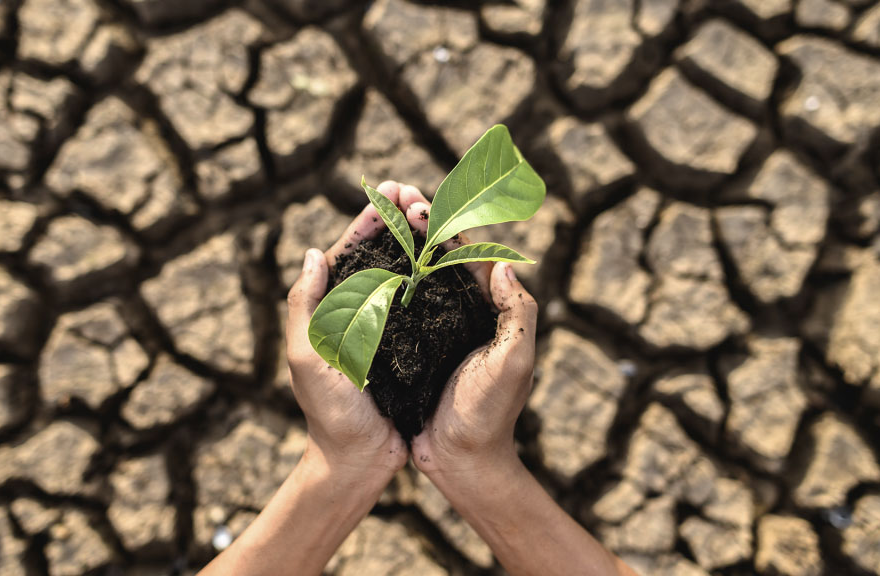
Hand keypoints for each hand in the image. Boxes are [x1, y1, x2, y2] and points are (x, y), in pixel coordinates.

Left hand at [285, 182, 408, 478]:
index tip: (389, 190)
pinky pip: (424, 303)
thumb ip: (304, 306)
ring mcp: (386, 327)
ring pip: (404, 273)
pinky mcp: (411, 345)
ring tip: (437, 213)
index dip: (369, 219)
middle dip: (397, 220)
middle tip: (417, 192)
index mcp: (330, 310)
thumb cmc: (329, 413)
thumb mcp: (308, 358)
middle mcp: (358, 312)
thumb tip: (313, 253)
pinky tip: (453, 259)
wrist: (359, 460)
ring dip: (418, 241)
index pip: (348, 253)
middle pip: (379, 255)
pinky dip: (436, 277)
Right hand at [392, 183, 537, 478]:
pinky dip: (382, 281)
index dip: (443, 226)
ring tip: (375, 215)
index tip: (416, 203)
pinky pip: (396, 306)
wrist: (461, 461)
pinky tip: (361, 265)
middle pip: (439, 257)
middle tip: (392, 193)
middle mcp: (462, 313)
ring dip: (398, 244)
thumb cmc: (489, 414)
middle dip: (417, 223)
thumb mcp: (514, 362)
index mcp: (489, 310)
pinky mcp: (412, 348)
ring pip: (415, 275)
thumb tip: (505, 264)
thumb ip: (519, 314)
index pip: (467, 255)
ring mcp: (435, 329)